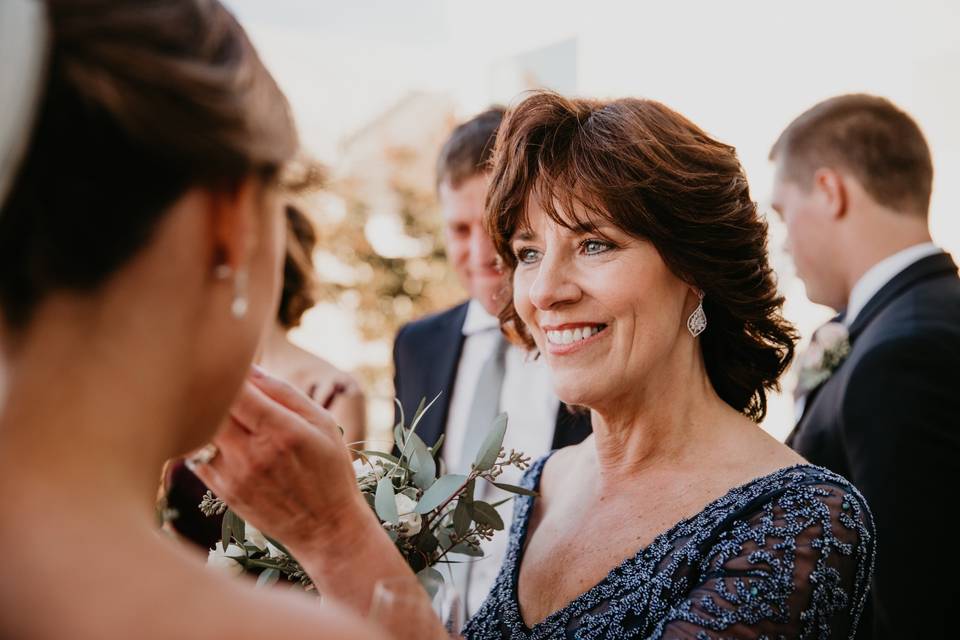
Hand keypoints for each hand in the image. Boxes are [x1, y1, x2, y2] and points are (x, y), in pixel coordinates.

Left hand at [192, 366, 369, 553]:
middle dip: (211, 388)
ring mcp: (232, 475)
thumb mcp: (322, 423)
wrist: (325, 528)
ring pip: (197, 429)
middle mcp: (253, 454)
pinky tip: (219, 434)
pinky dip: (201, 438)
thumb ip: (284, 392)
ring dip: (203, 413)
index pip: (236, 389)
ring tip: (216, 406)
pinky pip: (194, 454)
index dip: (228, 370)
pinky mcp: (221, 491)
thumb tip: (249, 368)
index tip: (232, 363)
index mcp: (282, 432)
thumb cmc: (330, 470)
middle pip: (209, 407)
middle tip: (217, 378)